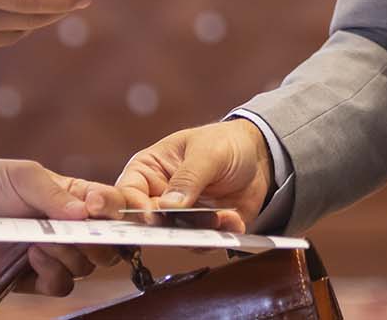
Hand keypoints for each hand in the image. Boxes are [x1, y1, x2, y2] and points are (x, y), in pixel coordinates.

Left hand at [0, 159, 124, 297]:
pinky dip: (52, 274)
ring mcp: (55, 254)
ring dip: (69, 256)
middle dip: (100, 242)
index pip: (114, 206)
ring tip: (41, 243)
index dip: (117, 209)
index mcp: (78, 198)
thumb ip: (54, 194)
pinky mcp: (34, 277)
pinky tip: (32, 256)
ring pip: (86, 267)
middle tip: (78, 234)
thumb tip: (85, 213)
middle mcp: (73, 229)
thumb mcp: (24, 177)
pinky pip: (60, 286)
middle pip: (109, 245)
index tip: (96, 207)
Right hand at [116, 120, 271, 234]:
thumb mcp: (208, 152)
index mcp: (148, 170)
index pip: (127, 193)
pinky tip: (234, 220)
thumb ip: (188, 177)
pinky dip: (219, 235)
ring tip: (222, 217)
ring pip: (177, 237)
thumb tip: (168, 206)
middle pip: (149, 223)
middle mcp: (158, 197)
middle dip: (171, 226)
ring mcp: (180, 216)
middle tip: (194, 223)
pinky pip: (203, 243)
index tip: (152, 216)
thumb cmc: (225, 142)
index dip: (133, 208)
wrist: (259, 156)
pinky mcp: (202, 230)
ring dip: (200, 231)